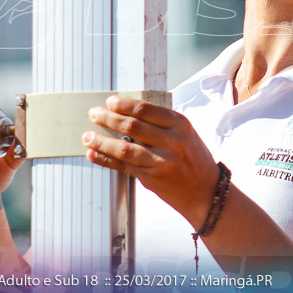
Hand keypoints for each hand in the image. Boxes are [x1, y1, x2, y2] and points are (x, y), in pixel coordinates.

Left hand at [83, 96, 219, 227]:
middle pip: (132, 126)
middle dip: (108, 118)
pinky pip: (123, 167)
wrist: (205, 191)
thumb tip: (128, 112)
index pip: (146, 110)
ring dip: (102, 141)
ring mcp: (161, 162)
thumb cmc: (194, 158)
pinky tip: (93, 154)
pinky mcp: (151, 179)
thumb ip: (162, 124)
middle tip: (93, 113)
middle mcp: (171, 142)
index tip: (110, 101)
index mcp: (180, 125)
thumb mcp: (185, 134)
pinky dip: (105, 160)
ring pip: (124, 148)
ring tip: (87, 136)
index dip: (125, 104)